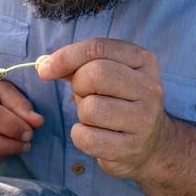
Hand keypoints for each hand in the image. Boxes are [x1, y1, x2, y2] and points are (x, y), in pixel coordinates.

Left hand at [37, 38, 171, 180]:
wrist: (153, 145)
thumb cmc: (121, 104)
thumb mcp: (109, 76)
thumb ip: (77, 66)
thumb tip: (42, 63)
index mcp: (143, 61)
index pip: (97, 48)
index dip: (64, 57)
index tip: (44, 69)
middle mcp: (149, 88)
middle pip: (94, 75)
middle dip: (78, 86)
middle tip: (83, 95)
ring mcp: (144, 120)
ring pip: (90, 108)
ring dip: (82, 114)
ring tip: (96, 118)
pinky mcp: (131, 148)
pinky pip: (86, 138)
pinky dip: (80, 136)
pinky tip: (95, 135)